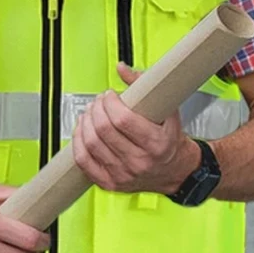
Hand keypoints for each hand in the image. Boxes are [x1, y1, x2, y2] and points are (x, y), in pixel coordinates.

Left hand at [71, 62, 200, 194]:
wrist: (175, 171)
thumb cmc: (170, 141)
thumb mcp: (168, 111)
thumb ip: (145, 85)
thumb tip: (122, 69)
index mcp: (156, 144)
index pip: (123, 119)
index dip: (110, 102)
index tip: (110, 95)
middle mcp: (139, 161)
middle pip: (104, 130)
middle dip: (97, 108)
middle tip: (99, 101)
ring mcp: (123, 174)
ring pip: (91, 144)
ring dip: (86, 121)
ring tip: (90, 112)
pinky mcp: (109, 183)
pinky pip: (83, 161)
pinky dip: (78, 141)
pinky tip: (82, 130)